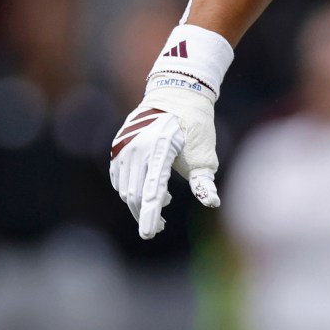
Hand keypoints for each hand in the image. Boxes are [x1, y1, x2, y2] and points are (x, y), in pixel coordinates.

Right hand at [109, 78, 219, 238]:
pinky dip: (130, 189)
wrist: (176, 95)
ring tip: (163, 200)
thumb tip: (212, 202)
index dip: (150, 216)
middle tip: (161, 227)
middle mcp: (137, 147)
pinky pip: (118, 178)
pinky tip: (147, 187)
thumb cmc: (195, 126)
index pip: (151, 191)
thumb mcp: (204, 153)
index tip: (149, 235)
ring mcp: (124, 146)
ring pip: (125, 188)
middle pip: (135, 194)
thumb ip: (204, 180)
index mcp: (159, 149)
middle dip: (146, 214)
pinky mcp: (118, 146)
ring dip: (140, 202)